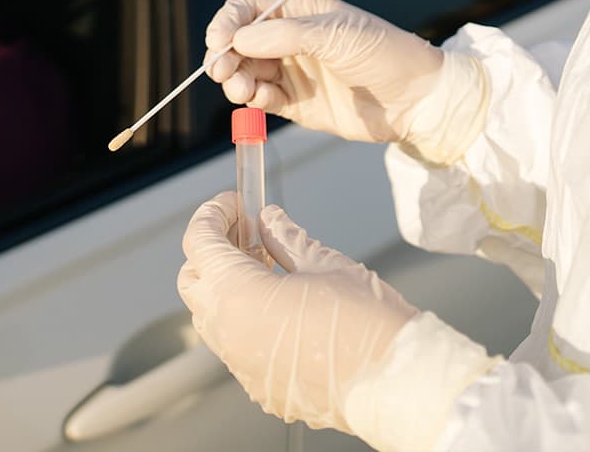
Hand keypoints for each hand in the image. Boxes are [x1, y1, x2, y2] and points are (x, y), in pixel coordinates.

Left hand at [178, 192, 416, 431]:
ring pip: (210, 315)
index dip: (213, 214)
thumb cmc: (365, 321)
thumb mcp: (324, 264)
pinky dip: (244, 319)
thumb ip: (285, 238)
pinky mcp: (258, 386)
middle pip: (193, 279)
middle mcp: (227, 332)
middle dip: (212, 250)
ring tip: (268, 267)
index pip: (198, 241)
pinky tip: (280, 306)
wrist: (396, 384)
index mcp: (235, 293)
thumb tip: (268, 220)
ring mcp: (240, 364)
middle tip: (248, 233)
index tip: (236, 203)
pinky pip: (235, 344)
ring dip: (227, 285)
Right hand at [205, 0, 485, 161]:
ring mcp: (292, 71)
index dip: (228, 21)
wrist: (416, 99)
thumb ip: (285, 36)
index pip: (249, 7)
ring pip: (246, 71)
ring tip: (241, 89)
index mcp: (300, 11)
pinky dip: (253, 99)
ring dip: (235, 79)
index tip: (219, 40)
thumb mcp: (335, 35)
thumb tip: (239, 39)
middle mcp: (290, 39)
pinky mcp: (296, 103)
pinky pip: (262, 99)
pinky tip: (261, 99)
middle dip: (225, 54)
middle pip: (240, 42)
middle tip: (221, 71)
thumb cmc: (384, 53)